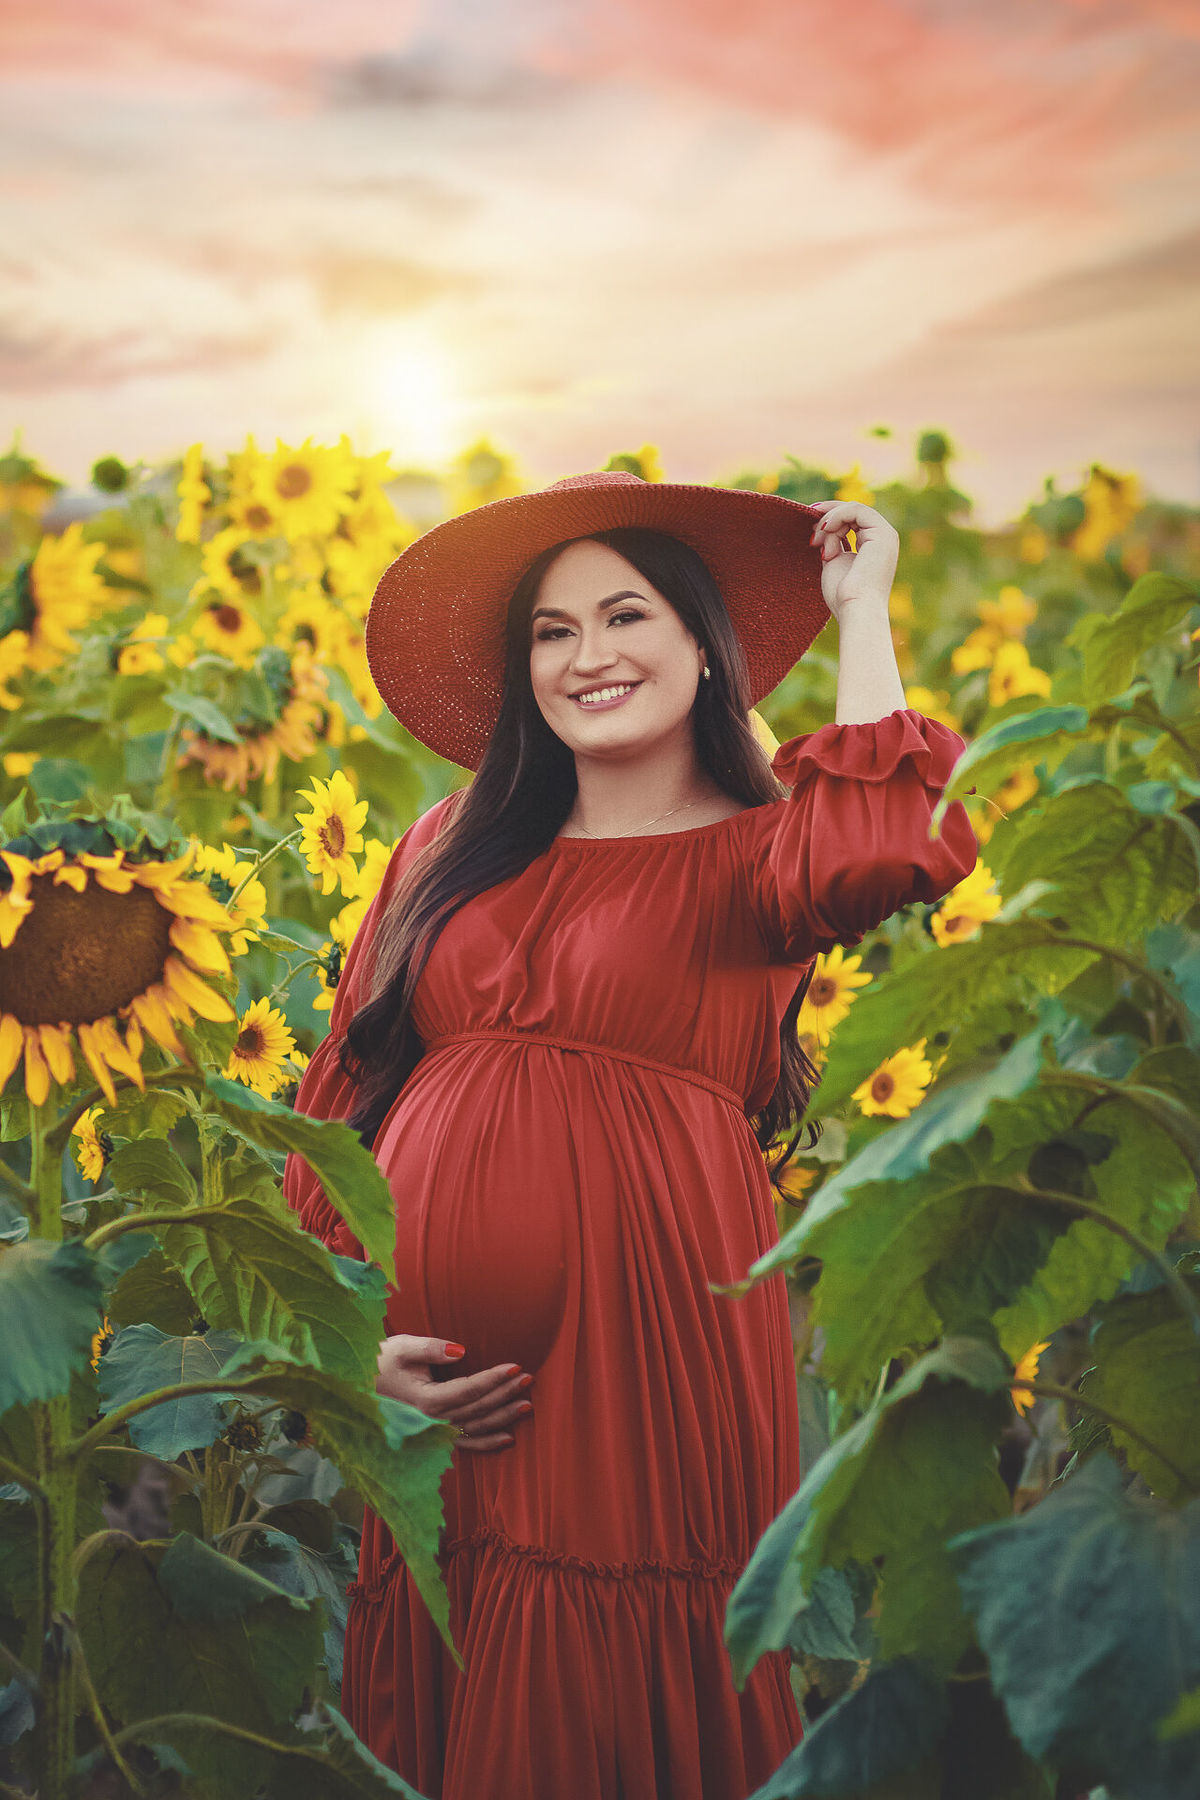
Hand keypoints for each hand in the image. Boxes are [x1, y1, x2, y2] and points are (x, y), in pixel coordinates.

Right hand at [375, 1335, 532, 1453]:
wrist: (357, 1388)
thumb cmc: (380, 1363)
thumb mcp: (402, 1348)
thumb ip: (431, 1348)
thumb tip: (462, 1350)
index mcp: (427, 1401)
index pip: (469, 1390)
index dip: (494, 1379)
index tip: (516, 1366)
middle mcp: (433, 1422)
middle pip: (477, 1409)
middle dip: (505, 1394)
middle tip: (529, 1379)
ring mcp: (434, 1433)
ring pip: (476, 1428)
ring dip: (503, 1418)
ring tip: (527, 1405)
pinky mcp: (434, 1437)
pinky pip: (465, 1444)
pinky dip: (487, 1443)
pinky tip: (507, 1439)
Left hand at [809, 501, 898, 623]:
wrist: (855, 609)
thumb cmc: (843, 596)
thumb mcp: (834, 563)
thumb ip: (833, 544)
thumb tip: (822, 529)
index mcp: (873, 547)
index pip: (851, 522)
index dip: (829, 521)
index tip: (811, 533)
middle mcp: (883, 539)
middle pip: (852, 513)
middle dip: (827, 518)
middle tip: (811, 534)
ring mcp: (885, 535)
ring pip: (852, 510)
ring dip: (829, 522)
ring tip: (818, 542)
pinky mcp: (882, 533)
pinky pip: (856, 510)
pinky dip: (836, 516)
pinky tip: (825, 529)